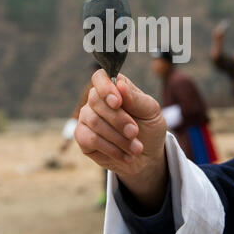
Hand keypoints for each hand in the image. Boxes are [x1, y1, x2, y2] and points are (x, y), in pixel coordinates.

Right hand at [75, 69, 167, 209]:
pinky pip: (90, 139)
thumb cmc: (149, 127)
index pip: (100, 77)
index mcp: (114, 88)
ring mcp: (87, 118)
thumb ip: (136, 98)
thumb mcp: (151, 111)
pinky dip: (110, 148)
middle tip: (135, 132)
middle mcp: (97, 100)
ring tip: (136, 148)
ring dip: (118, 138)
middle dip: (118, 119)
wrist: (148, 156)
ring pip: (94, 122)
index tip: (118, 102)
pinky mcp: (83, 138)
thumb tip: (120, 85)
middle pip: (96, 101)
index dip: (105, 88)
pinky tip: (125, 155)